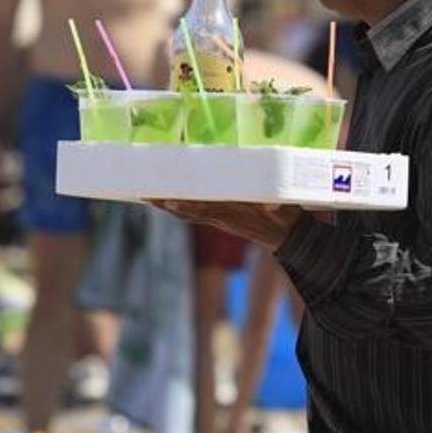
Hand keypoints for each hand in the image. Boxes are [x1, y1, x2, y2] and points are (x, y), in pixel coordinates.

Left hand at [147, 200, 303, 249]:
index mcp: (234, 216)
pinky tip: (165, 199)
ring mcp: (219, 219)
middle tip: (142, 194)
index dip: (185, 207)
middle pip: (187, 212)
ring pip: (186, 213)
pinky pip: (194, 212)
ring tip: (145, 195)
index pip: (205, 211)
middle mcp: (222, 218)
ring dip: (165, 205)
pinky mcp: (220, 217)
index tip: (168, 201)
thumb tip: (271, 207)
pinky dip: (177, 206)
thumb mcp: (286, 213)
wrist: (289, 238)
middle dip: (164, 204)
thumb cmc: (287, 220)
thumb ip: (278, 210)